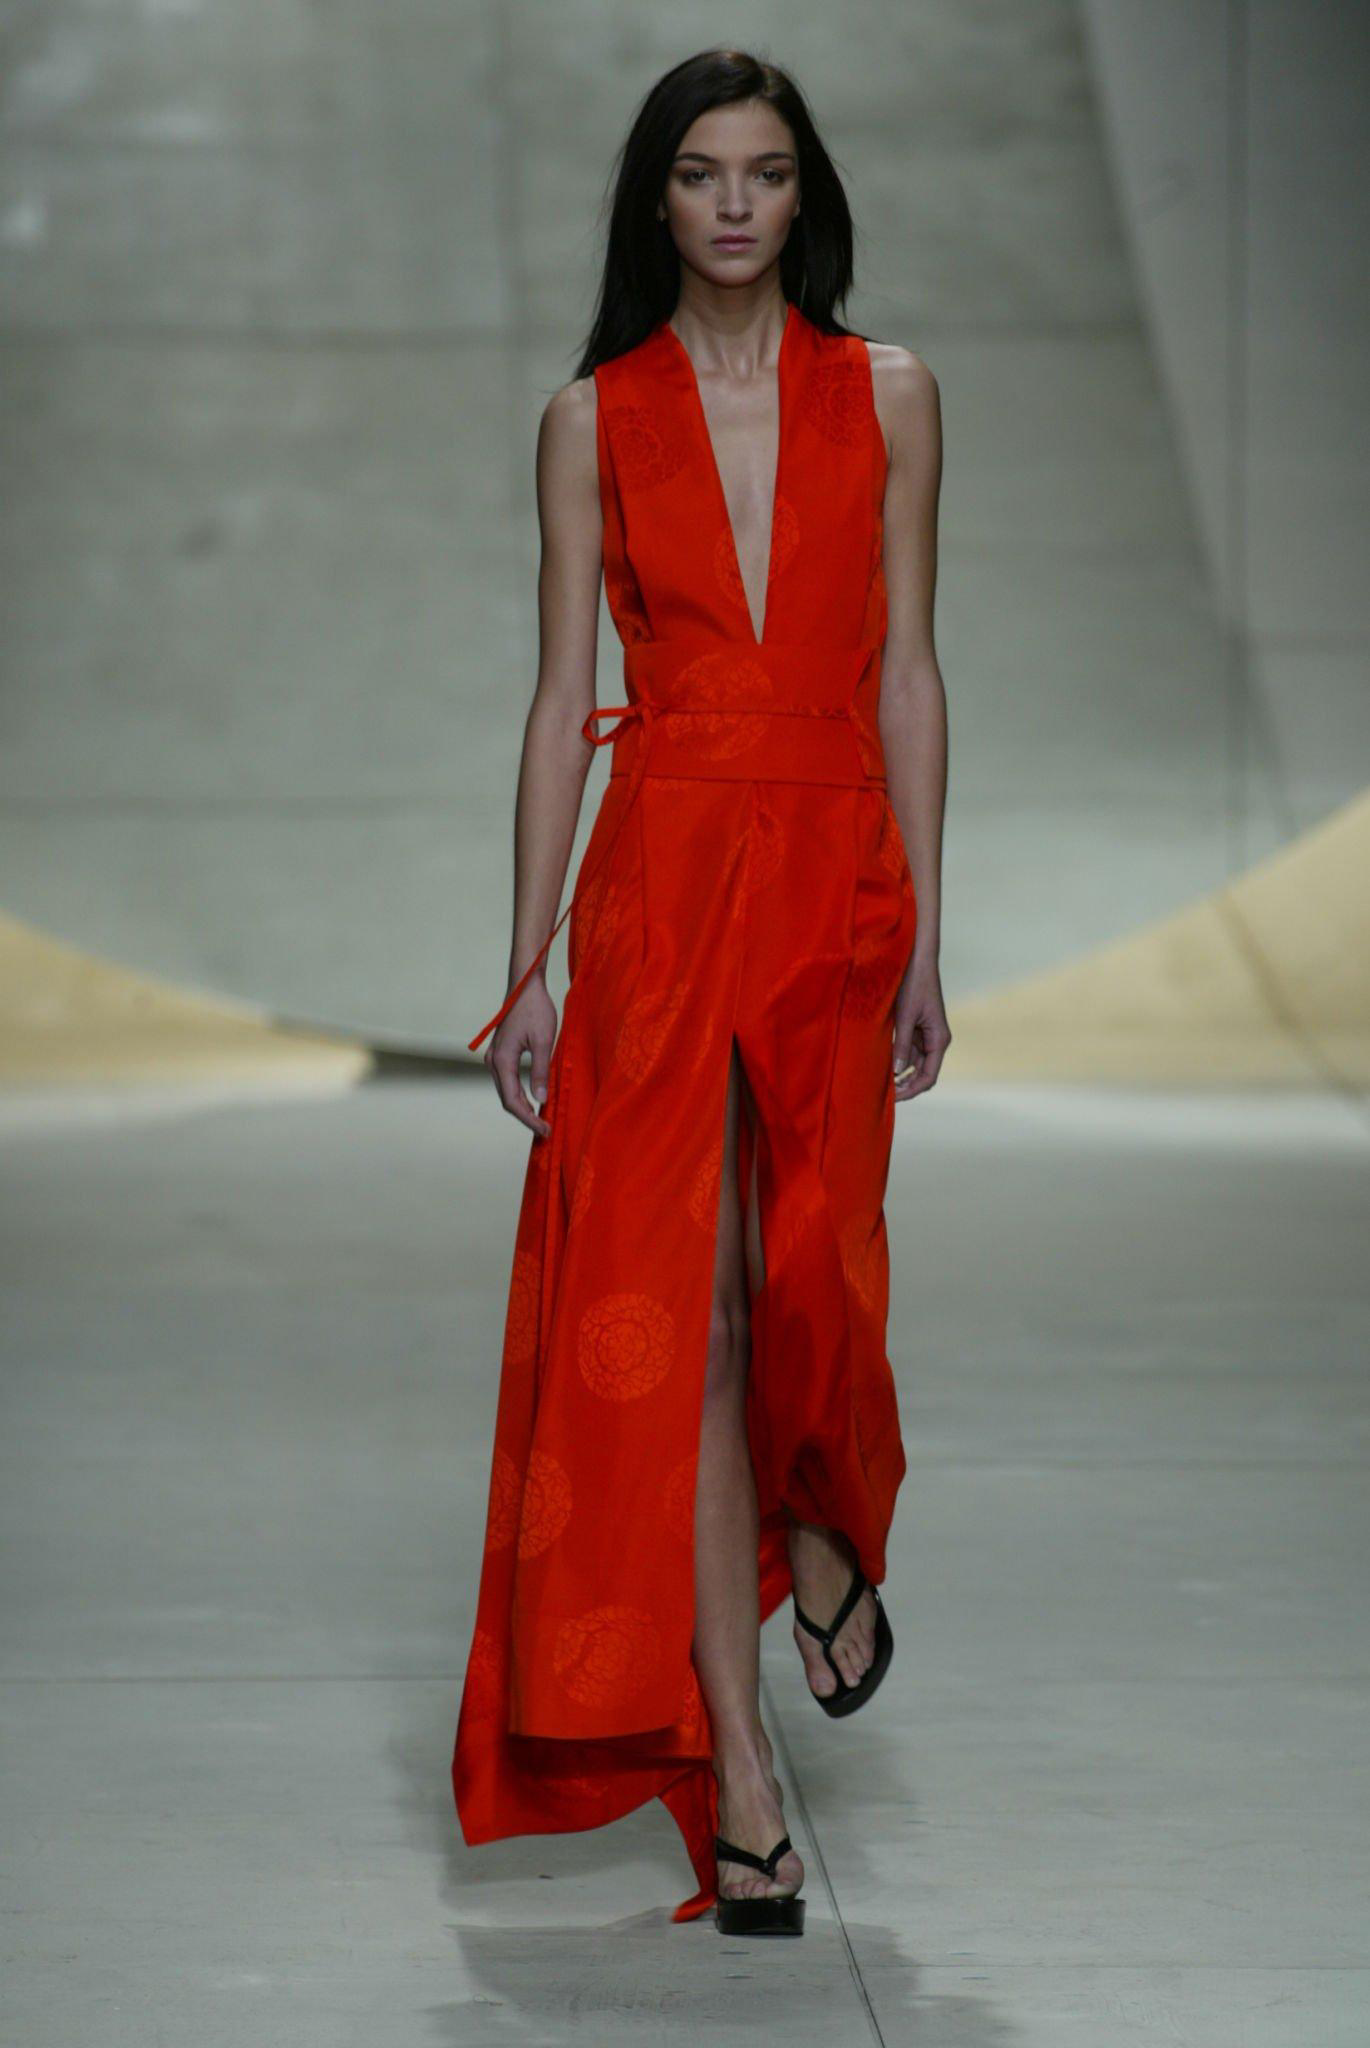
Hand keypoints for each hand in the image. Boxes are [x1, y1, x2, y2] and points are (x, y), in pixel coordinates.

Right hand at [484, 977, 556, 1135]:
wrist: (525, 985)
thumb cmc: (535, 1009)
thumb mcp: (543, 1041)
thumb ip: (540, 1071)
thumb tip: (540, 1101)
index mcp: (502, 1060)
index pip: (513, 1101)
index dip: (529, 1119)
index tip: (546, 1130)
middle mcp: (493, 1060)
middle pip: (506, 1099)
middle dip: (526, 1117)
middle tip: (546, 1130)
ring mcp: (494, 1056)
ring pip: (506, 1090)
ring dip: (522, 1107)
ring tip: (541, 1119)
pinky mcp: (500, 1052)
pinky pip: (507, 1080)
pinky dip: (519, 1093)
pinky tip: (533, 1098)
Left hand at [892, 959, 949, 1100]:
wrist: (917, 960)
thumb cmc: (914, 984)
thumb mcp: (905, 1016)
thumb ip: (902, 1044)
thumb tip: (897, 1071)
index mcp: (939, 1039)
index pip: (928, 1076)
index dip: (912, 1090)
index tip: (894, 1098)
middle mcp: (936, 1040)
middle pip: (923, 1074)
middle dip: (906, 1086)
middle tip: (885, 1096)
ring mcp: (926, 1035)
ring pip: (915, 1065)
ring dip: (901, 1076)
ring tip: (882, 1085)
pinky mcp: (917, 1029)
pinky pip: (909, 1052)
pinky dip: (898, 1062)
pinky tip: (884, 1068)